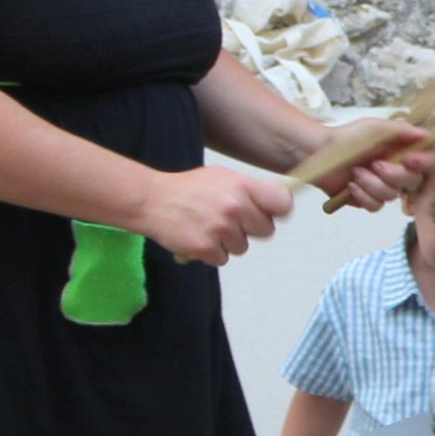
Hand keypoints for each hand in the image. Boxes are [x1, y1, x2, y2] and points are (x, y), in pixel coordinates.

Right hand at [134, 163, 291, 266]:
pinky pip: (223, 258)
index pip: (282, 205)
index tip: (270, 212)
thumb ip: (250, 189)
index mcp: (242, 186)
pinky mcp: (205, 248)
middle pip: (266, 231)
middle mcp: (235, 207)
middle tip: (231, 220)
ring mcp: (220, 229)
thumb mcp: (222, 177)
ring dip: (229, 242)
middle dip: (251, 228)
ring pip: (243, 247)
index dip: (277, 211)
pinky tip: (199, 236)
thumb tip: (281, 201)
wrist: (151, 201)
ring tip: (208, 226)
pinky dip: (212, 252)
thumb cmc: (188, 188)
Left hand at [321, 122, 433, 214]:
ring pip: (392, 196)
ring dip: (372, 184)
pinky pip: (376, 206)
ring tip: (355, 172)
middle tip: (373, 164)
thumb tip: (427, 134)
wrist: (316, 152)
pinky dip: (363, 196)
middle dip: (393, 175)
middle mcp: (397, 169)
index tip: (409, 159)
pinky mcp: (367, 199)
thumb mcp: (375, 128)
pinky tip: (350, 185)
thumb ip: (401, 131)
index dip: (425, 162)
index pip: (430, 159)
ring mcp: (382, 185)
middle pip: (414, 181)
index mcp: (403, 150)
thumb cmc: (345, 137)